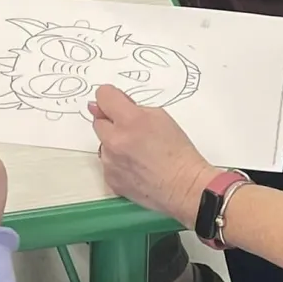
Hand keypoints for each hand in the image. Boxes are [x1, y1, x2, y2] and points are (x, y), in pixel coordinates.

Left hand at [90, 85, 214, 224]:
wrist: (184, 186)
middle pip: (98, 121)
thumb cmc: (178, 152)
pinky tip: (136, 167)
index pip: (102, 96)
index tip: (116, 103)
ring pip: (103, 144)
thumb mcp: (160, 117)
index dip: (110, 98)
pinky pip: (107, 164)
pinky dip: (117, 163)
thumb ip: (131, 107)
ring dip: (114, 144)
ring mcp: (110, 162)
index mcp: (129, 120)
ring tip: (138, 153)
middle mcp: (115, 140)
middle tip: (132, 131)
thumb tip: (110, 105)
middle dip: (112, 123)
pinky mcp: (110, 179)